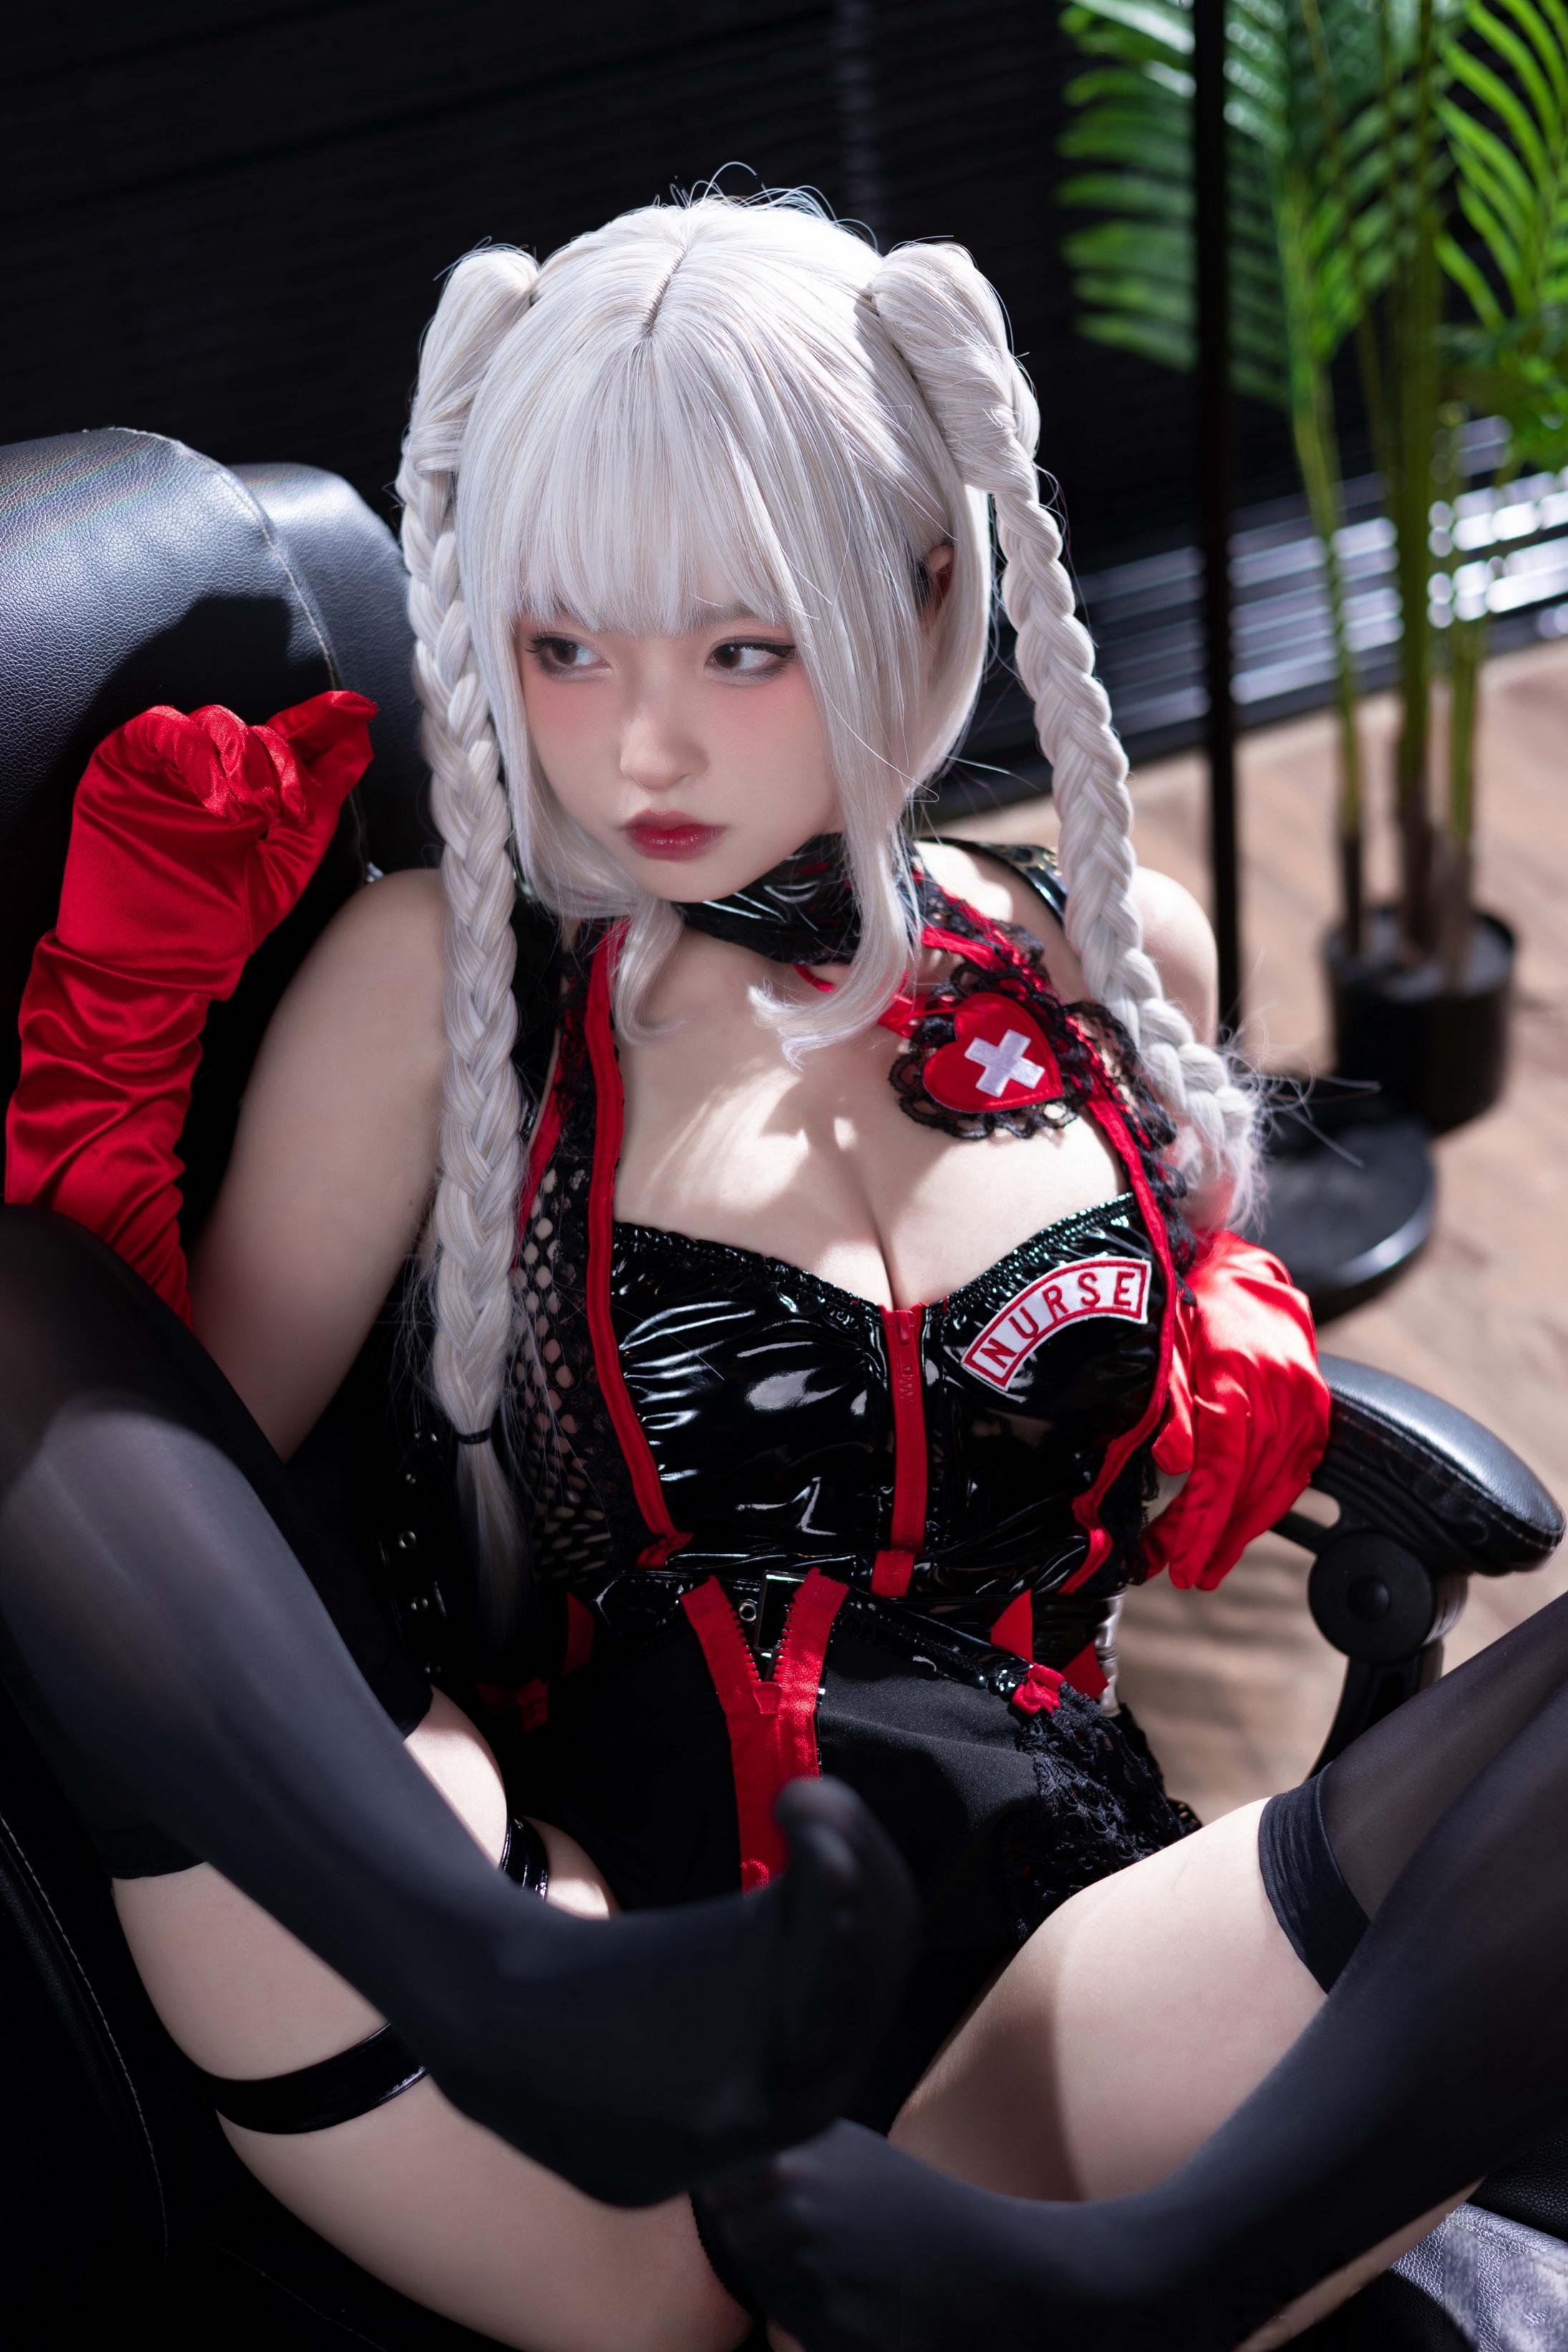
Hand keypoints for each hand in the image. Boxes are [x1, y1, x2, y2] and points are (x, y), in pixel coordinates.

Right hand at [52, 691, 375, 999]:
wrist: (151, 965)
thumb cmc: (214, 927)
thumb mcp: (283, 869)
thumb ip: (319, 810)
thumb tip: (358, 749)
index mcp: (248, 796)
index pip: (289, 741)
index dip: (322, 720)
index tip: (358, 709)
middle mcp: (210, 775)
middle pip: (257, 730)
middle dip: (283, 760)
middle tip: (288, 807)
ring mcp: (166, 769)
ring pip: (214, 721)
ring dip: (243, 756)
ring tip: (251, 810)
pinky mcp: (122, 766)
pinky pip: (162, 729)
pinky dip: (196, 752)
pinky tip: (216, 800)